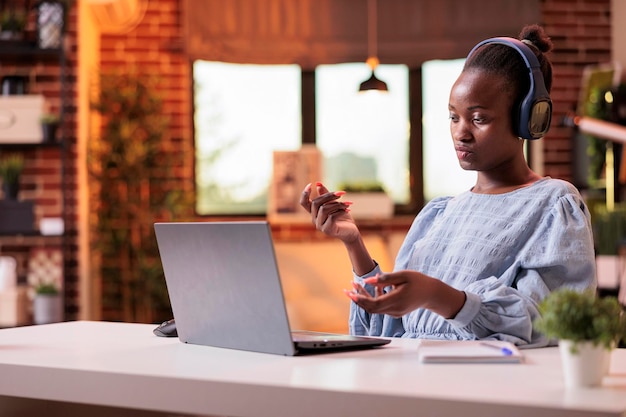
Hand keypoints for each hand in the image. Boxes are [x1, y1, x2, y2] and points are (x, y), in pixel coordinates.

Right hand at [300, 182, 357, 240]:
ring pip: (324, 209)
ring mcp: (320, 226)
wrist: (351, 232)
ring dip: (337, 204)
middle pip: (316, 203)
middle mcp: (314, 219)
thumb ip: (326, 195)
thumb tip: (318, 184)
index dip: (304, 194)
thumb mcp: (334, 204)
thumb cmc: (342, 217)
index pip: (304, 203)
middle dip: (329, 195)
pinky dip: (341, 211)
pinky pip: (332, 217)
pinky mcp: (327, 230)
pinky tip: (348, 210)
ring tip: (348, 204)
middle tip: (342, 193)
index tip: (311, 184)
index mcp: (314, 212)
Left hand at [344, 270, 465, 318]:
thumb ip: (385, 278)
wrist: (431, 293)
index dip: (360, 299)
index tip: (350, 292)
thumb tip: (368, 280)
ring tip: (355, 284)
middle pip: (371, 308)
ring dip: (364, 297)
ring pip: (374, 308)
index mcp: (396, 300)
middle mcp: (394, 309)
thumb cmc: (418, 281)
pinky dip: (373, 298)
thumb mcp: (402, 275)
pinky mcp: (395, 312)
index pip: (374, 304)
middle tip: (347, 289)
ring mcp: (395, 312)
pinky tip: (371, 287)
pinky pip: (380, 307)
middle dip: (358, 298)